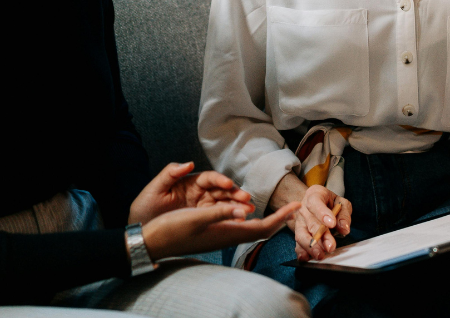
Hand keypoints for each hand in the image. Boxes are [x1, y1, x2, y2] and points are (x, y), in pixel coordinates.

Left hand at [127, 161, 251, 224]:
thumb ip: (170, 173)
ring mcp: (203, 207)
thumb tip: (189, 163)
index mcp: (189, 183)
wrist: (141, 232)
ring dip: (238, 206)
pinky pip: (220, 218)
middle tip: (246, 199)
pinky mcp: (204, 221)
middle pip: (221, 190)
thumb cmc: (145, 208)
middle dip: (235, 193)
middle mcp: (199, 193)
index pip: (209, 178)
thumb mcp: (154, 190)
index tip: (228, 183)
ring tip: (249, 210)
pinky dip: (231, 219)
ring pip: (224, 204)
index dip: (220, 179)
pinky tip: (241, 222)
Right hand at [141, 201, 299, 260]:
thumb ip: (220, 213)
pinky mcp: (213, 234)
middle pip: (261, 230)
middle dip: (279, 219)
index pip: (263, 228)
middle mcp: (226, 237)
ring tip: (277, 208)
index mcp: (226, 233)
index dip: (281, 217)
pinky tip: (248, 212)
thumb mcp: (195, 217)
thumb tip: (244, 211)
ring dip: (266, 219)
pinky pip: (239, 228)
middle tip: (293, 207)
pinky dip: (251, 219)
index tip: (297, 206)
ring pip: (251, 229)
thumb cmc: (171, 229)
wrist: (152, 243)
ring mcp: (220, 237)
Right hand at [289, 183, 351, 260]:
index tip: (332, 224)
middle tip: (330, 246)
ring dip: (311, 246)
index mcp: (314, 195)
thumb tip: (344, 228)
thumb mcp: (341, 203)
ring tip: (320, 255)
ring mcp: (299, 222)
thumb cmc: (330, 203)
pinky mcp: (298, 234)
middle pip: (310, 222)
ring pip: (301, 234)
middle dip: (320, 235)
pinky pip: (297, 244)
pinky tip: (305, 258)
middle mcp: (303, 208)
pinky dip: (301, 252)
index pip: (316, 202)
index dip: (322, 213)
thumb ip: (344, 214)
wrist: (316, 204)